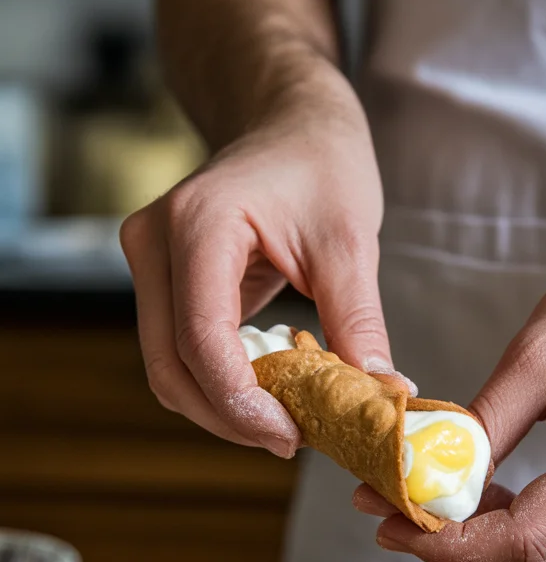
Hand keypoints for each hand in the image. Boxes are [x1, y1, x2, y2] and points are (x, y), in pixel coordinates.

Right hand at [120, 59, 396, 456]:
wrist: (289, 121)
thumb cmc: (321, 162)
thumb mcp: (351, 241)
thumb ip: (358, 321)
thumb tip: (379, 395)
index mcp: (198, 224)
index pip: (200, 339)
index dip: (241, 403)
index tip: (292, 436)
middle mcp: (154, 243)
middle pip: (170, 366)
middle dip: (230, 418)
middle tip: (293, 440)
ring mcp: (150, 262)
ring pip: (169, 368)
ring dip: (223, 408)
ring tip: (287, 423)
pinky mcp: (163, 279)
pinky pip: (181, 351)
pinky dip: (221, 384)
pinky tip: (271, 394)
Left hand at [355, 219, 545, 561]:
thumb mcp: (539, 349)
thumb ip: (485, 424)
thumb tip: (428, 478)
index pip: (527, 537)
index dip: (452, 545)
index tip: (393, 526)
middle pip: (540, 558)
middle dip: (463, 543)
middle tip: (400, 507)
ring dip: (495, 534)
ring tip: (443, 491)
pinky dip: (530, 521)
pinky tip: (496, 489)